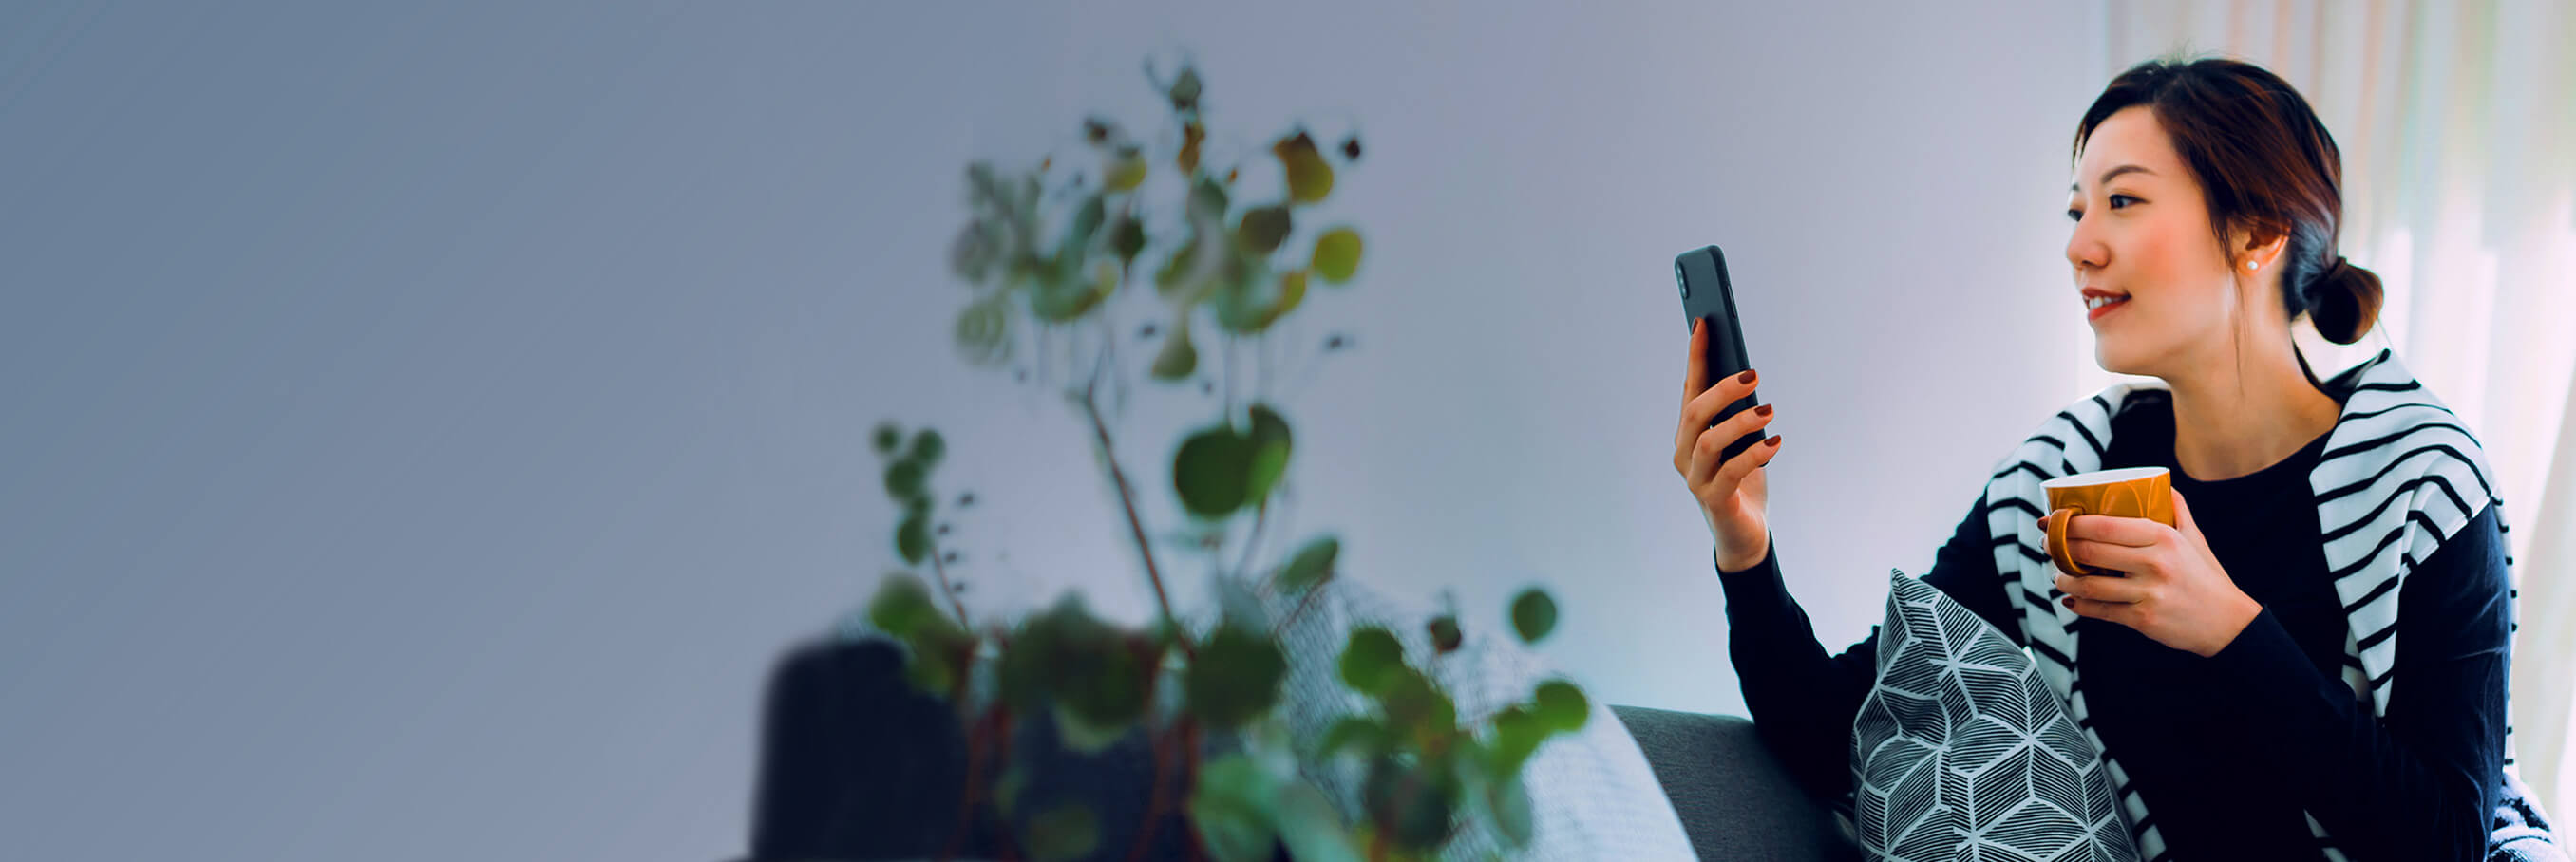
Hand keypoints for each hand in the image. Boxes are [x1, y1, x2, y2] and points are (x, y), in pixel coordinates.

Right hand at [1673, 318, 1782, 572]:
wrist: (1743, 535)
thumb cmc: (1743, 481)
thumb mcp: (1741, 441)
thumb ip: (1737, 415)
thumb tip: (1746, 376)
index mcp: (1689, 434)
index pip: (1690, 388)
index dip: (1695, 356)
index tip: (1704, 323)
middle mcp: (1684, 454)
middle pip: (1694, 413)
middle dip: (1721, 389)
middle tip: (1753, 374)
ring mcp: (1695, 479)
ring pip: (1708, 442)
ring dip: (1739, 422)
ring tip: (1768, 411)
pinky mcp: (1713, 500)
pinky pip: (1730, 472)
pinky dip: (1754, 454)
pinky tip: (1775, 442)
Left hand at [2048, 488, 2262, 656]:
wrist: (2228, 623)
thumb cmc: (2207, 577)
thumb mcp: (2195, 539)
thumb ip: (2177, 511)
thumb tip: (2163, 484)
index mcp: (2163, 537)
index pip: (2104, 525)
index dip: (2070, 522)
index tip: (2052, 520)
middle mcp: (2154, 563)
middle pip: (2090, 551)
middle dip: (2059, 547)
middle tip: (2048, 544)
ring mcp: (2148, 592)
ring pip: (2089, 584)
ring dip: (2064, 579)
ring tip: (2057, 575)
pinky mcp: (2142, 618)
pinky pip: (2100, 611)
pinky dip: (2079, 606)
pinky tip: (2070, 601)